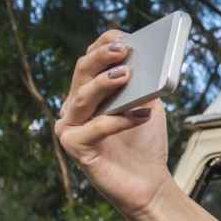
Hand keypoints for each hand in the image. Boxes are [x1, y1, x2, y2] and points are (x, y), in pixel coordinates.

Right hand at [55, 30, 173, 216]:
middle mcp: (74, 107)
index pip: (89, 61)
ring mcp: (70, 127)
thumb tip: (146, 59)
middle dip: (101, 57)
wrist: (150, 184)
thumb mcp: (148, 105)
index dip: (102, 46)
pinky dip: (118, 120)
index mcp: (89, 92)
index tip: (123, 37)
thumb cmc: (145, 143)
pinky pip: (94, 129)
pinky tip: (142, 115)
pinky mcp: (75, 148)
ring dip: (104, 83)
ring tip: (127, 74)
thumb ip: (143, 83)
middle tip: (123, 49)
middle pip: (81, 73)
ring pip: (81, 97)